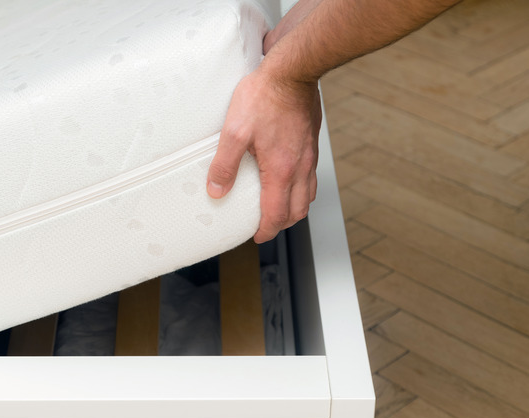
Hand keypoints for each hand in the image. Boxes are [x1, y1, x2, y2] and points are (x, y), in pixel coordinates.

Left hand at [206, 66, 320, 242]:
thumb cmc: (264, 97)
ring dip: (294, 207)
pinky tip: (288, 178)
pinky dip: (301, 188)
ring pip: (308, 194)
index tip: (257, 236)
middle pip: (297, 210)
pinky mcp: (311, 143)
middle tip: (265, 225)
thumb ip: (225, 164)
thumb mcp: (234, 131)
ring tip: (277, 207)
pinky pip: (311, 176)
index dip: (266, 230)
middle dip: (281, 224)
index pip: (277, 214)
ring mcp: (309, 155)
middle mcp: (300, 167)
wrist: (292, 71)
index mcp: (281, 170)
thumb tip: (217, 190)